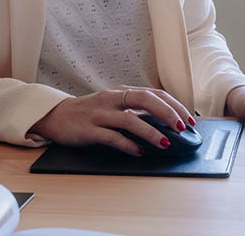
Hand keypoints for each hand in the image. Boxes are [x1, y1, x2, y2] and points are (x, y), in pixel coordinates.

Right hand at [29, 85, 196, 155]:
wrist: (56, 116)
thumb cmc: (89, 112)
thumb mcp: (114, 105)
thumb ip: (135, 110)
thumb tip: (165, 123)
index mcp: (121, 91)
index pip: (154, 93)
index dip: (173, 105)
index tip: (188, 119)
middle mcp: (112, 99)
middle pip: (145, 100)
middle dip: (167, 113)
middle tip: (182, 127)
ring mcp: (100, 114)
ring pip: (130, 120)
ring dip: (150, 132)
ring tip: (164, 143)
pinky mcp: (89, 130)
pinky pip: (112, 137)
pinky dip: (128, 145)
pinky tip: (139, 152)